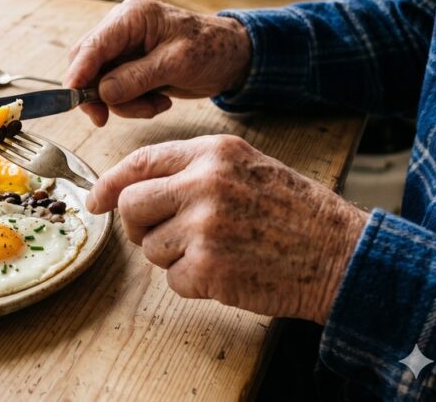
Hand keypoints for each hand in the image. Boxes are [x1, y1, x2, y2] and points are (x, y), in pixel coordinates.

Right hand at [64, 0, 251, 125]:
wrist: (234, 58)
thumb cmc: (212, 50)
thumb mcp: (176, 63)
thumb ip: (137, 77)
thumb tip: (102, 92)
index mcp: (131, 17)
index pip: (91, 46)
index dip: (78, 74)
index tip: (74, 99)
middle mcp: (122, 30)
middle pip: (87, 65)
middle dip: (99, 94)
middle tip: (106, 117)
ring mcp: (125, 50)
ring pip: (101, 84)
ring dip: (123, 103)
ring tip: (155, 105)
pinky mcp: (131, 68)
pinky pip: (117, 91)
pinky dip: (134, 104)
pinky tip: (159, 101)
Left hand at [89, 135, 367, 322]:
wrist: (341, 255)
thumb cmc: (292, 211)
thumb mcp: (244, 167)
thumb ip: (190, 169)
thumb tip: (128, 188)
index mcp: (213, 152)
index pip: (140, 162)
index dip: (110, 184)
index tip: (95, 201)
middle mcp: (204, 184)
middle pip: (131, 206)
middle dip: (138, 225)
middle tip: (161, 234)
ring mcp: (204, 227)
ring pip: (150, 247)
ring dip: (173, 256)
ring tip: (217, 250)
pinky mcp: (208, 268)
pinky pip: (173, 279)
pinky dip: (193, 282)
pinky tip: (228, 270)